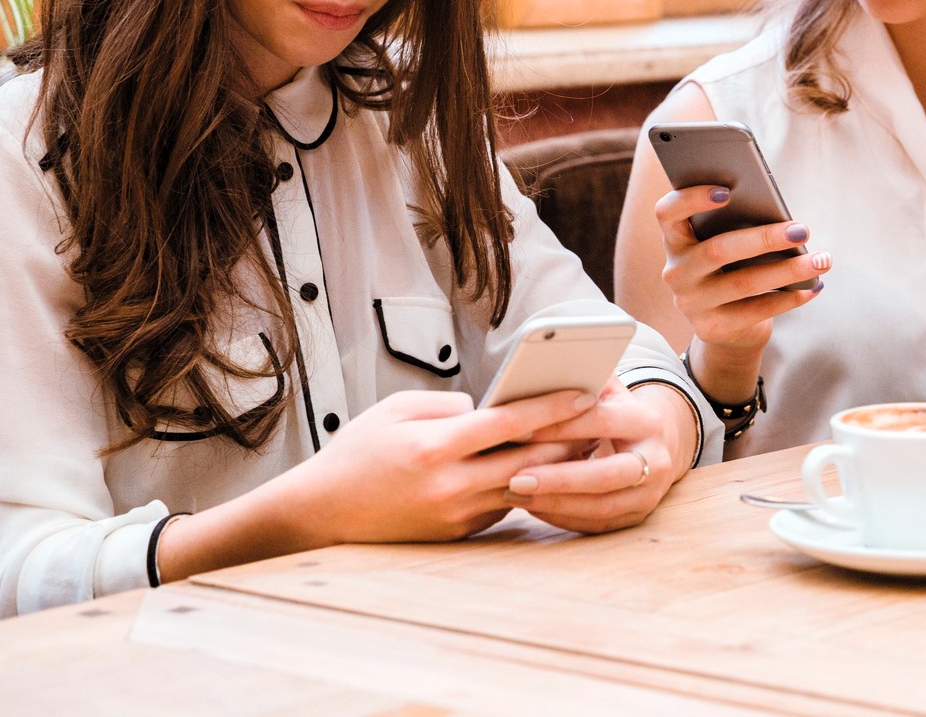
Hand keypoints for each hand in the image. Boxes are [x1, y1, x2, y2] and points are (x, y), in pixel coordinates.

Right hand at [265, 388, 586, 544]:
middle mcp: (450, 485)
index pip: (509, 424)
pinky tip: (549, 468)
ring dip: (557, 465)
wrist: (321, 513)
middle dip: (570, 436)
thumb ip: (448, 404)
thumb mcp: (396, 410)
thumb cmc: (357, 451)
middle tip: (604, 415)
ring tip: (588, 441)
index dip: (551, 406)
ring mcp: (455, 514)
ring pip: (522, 486)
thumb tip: (488, 408)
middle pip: (528, 459)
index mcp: (435, 447)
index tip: (585, 391)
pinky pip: (502, 506)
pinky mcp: (456, 534)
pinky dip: (527, 485)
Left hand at [503, 378, 698, 533]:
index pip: (601, 422)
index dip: (559, 426)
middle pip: (605, 475)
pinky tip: (532, 506)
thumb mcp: (609, 391)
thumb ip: (583, 382)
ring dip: (554, 503)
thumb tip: (539, 370)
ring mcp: (650, 494)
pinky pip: (595, 524)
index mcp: (648, 422)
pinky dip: (561, 517)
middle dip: (558, 479)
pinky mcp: (637, 518)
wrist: (659, 444)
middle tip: (514, 479)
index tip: (517, 429)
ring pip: (600, 507)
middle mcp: (658, 460)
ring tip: (513, 494)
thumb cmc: (617, 413)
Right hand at [654, 184, 828, 355]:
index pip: (667, 212)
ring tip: (821, 260)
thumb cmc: (734, 269)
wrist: (728, 327)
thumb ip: (738, 226)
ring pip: (744, 282)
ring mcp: (690, 303)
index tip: (728, 191)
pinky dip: (789, 298)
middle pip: (718, 249)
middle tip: (802, 230)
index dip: (692, 199)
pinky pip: (756, 311)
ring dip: (789, 270)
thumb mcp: (729, 245)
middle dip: (765, 238)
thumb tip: (783, 220)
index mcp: (676, 240)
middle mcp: (676, 271)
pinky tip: (813, 287)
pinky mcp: (711, 329)